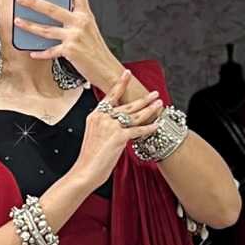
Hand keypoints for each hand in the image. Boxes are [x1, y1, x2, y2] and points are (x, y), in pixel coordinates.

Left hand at [13, 0, 118, 90]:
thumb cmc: (96, 50)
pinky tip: (32, 52)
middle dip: (34, 2)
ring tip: (18, 21)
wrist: (107, 69)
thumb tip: (57, 13)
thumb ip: (75, 19)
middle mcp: (80, 22)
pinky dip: (41, 53)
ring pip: (46, 30)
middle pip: (52, 9)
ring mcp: (74, 36)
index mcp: (85, 15)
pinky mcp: (70, 51)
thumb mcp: (89, 29)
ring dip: (30, 25)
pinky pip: (51, 51)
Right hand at [73, 68, 162, 187]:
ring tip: (159, 103)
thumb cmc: (90, 158)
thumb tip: (120, 126)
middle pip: (127, 105)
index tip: (127, 74)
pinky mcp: (119, 137)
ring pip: (135, 115)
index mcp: (95, 116)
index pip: (110, 96)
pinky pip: (138, 130)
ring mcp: (111, 126)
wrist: (85, 171)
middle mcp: (103, 118)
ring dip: (149, 109)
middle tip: (154, 93)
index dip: (120, 84)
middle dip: (143, 99)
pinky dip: (148, 128)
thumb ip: (106, 127)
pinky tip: (156, 125)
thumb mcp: (94, 136)